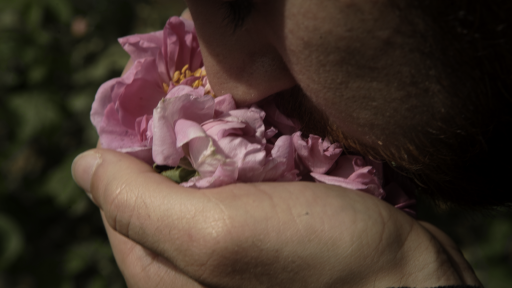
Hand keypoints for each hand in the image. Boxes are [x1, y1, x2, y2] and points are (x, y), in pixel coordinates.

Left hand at [71, 148, 480, 287]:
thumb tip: (83, 166)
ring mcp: (232, 252)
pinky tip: (272, 158)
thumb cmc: (314, 261)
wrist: (405, 280)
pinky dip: (250, 166)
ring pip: (204, 188)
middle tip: (218, 130)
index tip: (168, 119)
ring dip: (223, 157)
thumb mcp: (217, 233)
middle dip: (184, 155)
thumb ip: (140, 204)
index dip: (133, 158)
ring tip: (251, 143)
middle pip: (161, 195)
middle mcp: (192, 269)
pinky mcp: (267, 236)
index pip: (119, 206)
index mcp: (164, 275)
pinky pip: (240, 191)